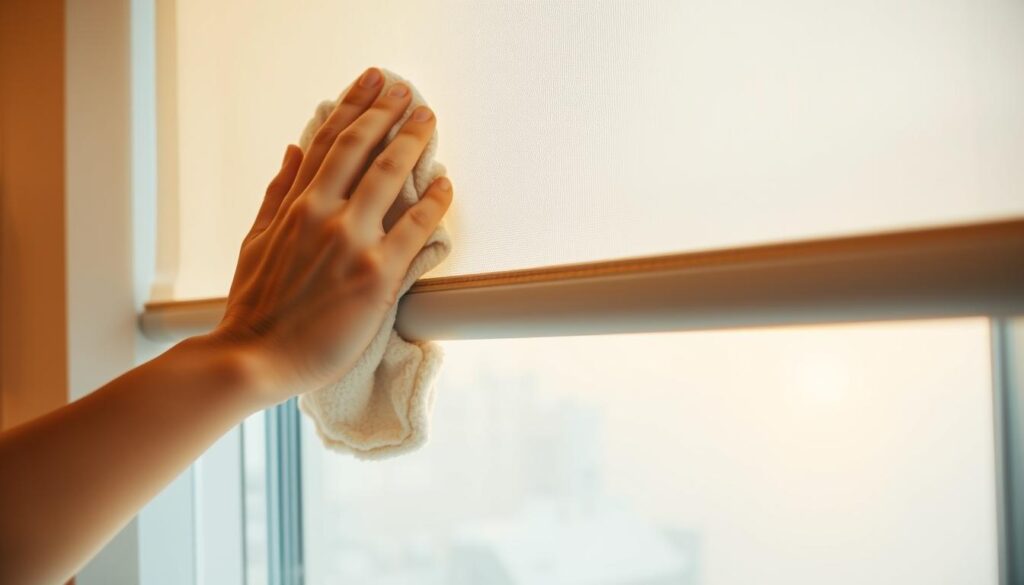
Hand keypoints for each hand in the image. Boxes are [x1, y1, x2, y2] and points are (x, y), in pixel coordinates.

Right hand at [208, 67, 452, 405]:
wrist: (253, 358)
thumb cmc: (253, 307)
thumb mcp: (253, 239)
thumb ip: (277, 192)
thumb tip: (292, 148)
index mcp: (293, 205)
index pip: (327, 141)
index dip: (352, 105)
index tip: (371, 81)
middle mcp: (321, 214)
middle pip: (361, 147)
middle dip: (387, 111)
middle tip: (407, 90)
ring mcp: (350, 241)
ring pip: (389, 176)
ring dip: (413, 142)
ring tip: (429, 119)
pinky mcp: (377, 274)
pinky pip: (415, 228)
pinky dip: (434, 201)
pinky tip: (446, 183)